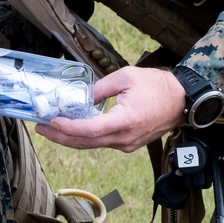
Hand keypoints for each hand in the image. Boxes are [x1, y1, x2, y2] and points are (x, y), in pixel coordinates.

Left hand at [38, 66, 186, 152]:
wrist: (182, 101)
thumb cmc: (158, 86)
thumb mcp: (126, 77)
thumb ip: (100, 88)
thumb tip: (82, 97)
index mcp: (124, 121)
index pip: (89, 130)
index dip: (67, 127)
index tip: (51, 121)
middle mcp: (124, 138)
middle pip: (85, 143)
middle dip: (60, 136)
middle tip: (41, 127)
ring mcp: (126, 144)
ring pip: (92, 145)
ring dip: (70, 138)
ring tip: (51, 128)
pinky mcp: (128, 144)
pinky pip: (102, 143)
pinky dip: (85, 137)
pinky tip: (73, 128)